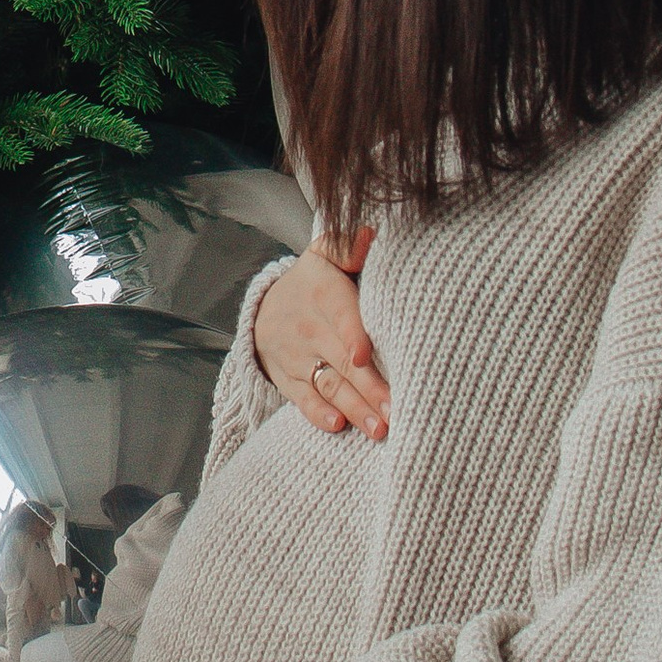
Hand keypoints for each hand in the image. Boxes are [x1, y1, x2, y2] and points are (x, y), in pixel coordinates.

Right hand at [253, 231, 386, 437]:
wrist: (266, 308)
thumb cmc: (315, 281)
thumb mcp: (324, 254)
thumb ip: (346, 244)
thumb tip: (369, 233)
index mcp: (323, 294)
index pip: (341, 315)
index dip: (352, 335)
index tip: (365, 355)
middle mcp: (309, 327)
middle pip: (343, 360)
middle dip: (370, 387)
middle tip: (395, 411)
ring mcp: (297, 356)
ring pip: (329, 384)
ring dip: (354, 408)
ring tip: (379, 428)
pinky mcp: (288, 379)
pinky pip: (302, 398)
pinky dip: (317, 413)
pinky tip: (336, 425)